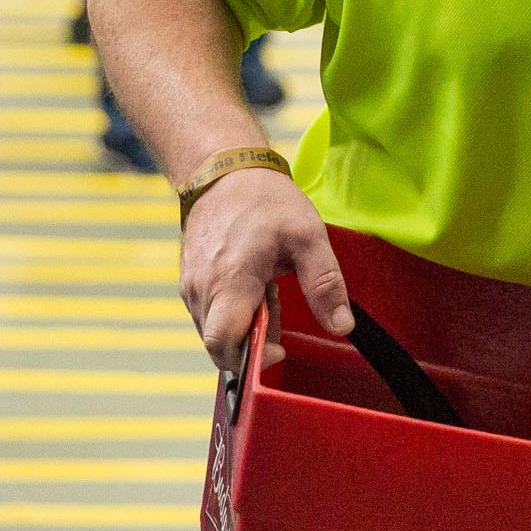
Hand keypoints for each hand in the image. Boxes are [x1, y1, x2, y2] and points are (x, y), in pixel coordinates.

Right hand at [177, 166, 350, 371]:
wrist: (223, 170)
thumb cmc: (264, 199)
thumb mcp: (308, 235)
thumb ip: (325, 284)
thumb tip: (342, 327)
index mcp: (229, 280)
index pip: (223, 345)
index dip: (251, 359)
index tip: (279, 346)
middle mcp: (201, 289)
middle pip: (221, 345)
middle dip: (253, 342)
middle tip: (276, 308)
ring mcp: (190, 287)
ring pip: (215, 332)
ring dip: (244, 327)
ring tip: (266, 290)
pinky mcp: (188, 283)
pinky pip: (209, 316)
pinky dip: (233, 314)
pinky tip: (252, 286)